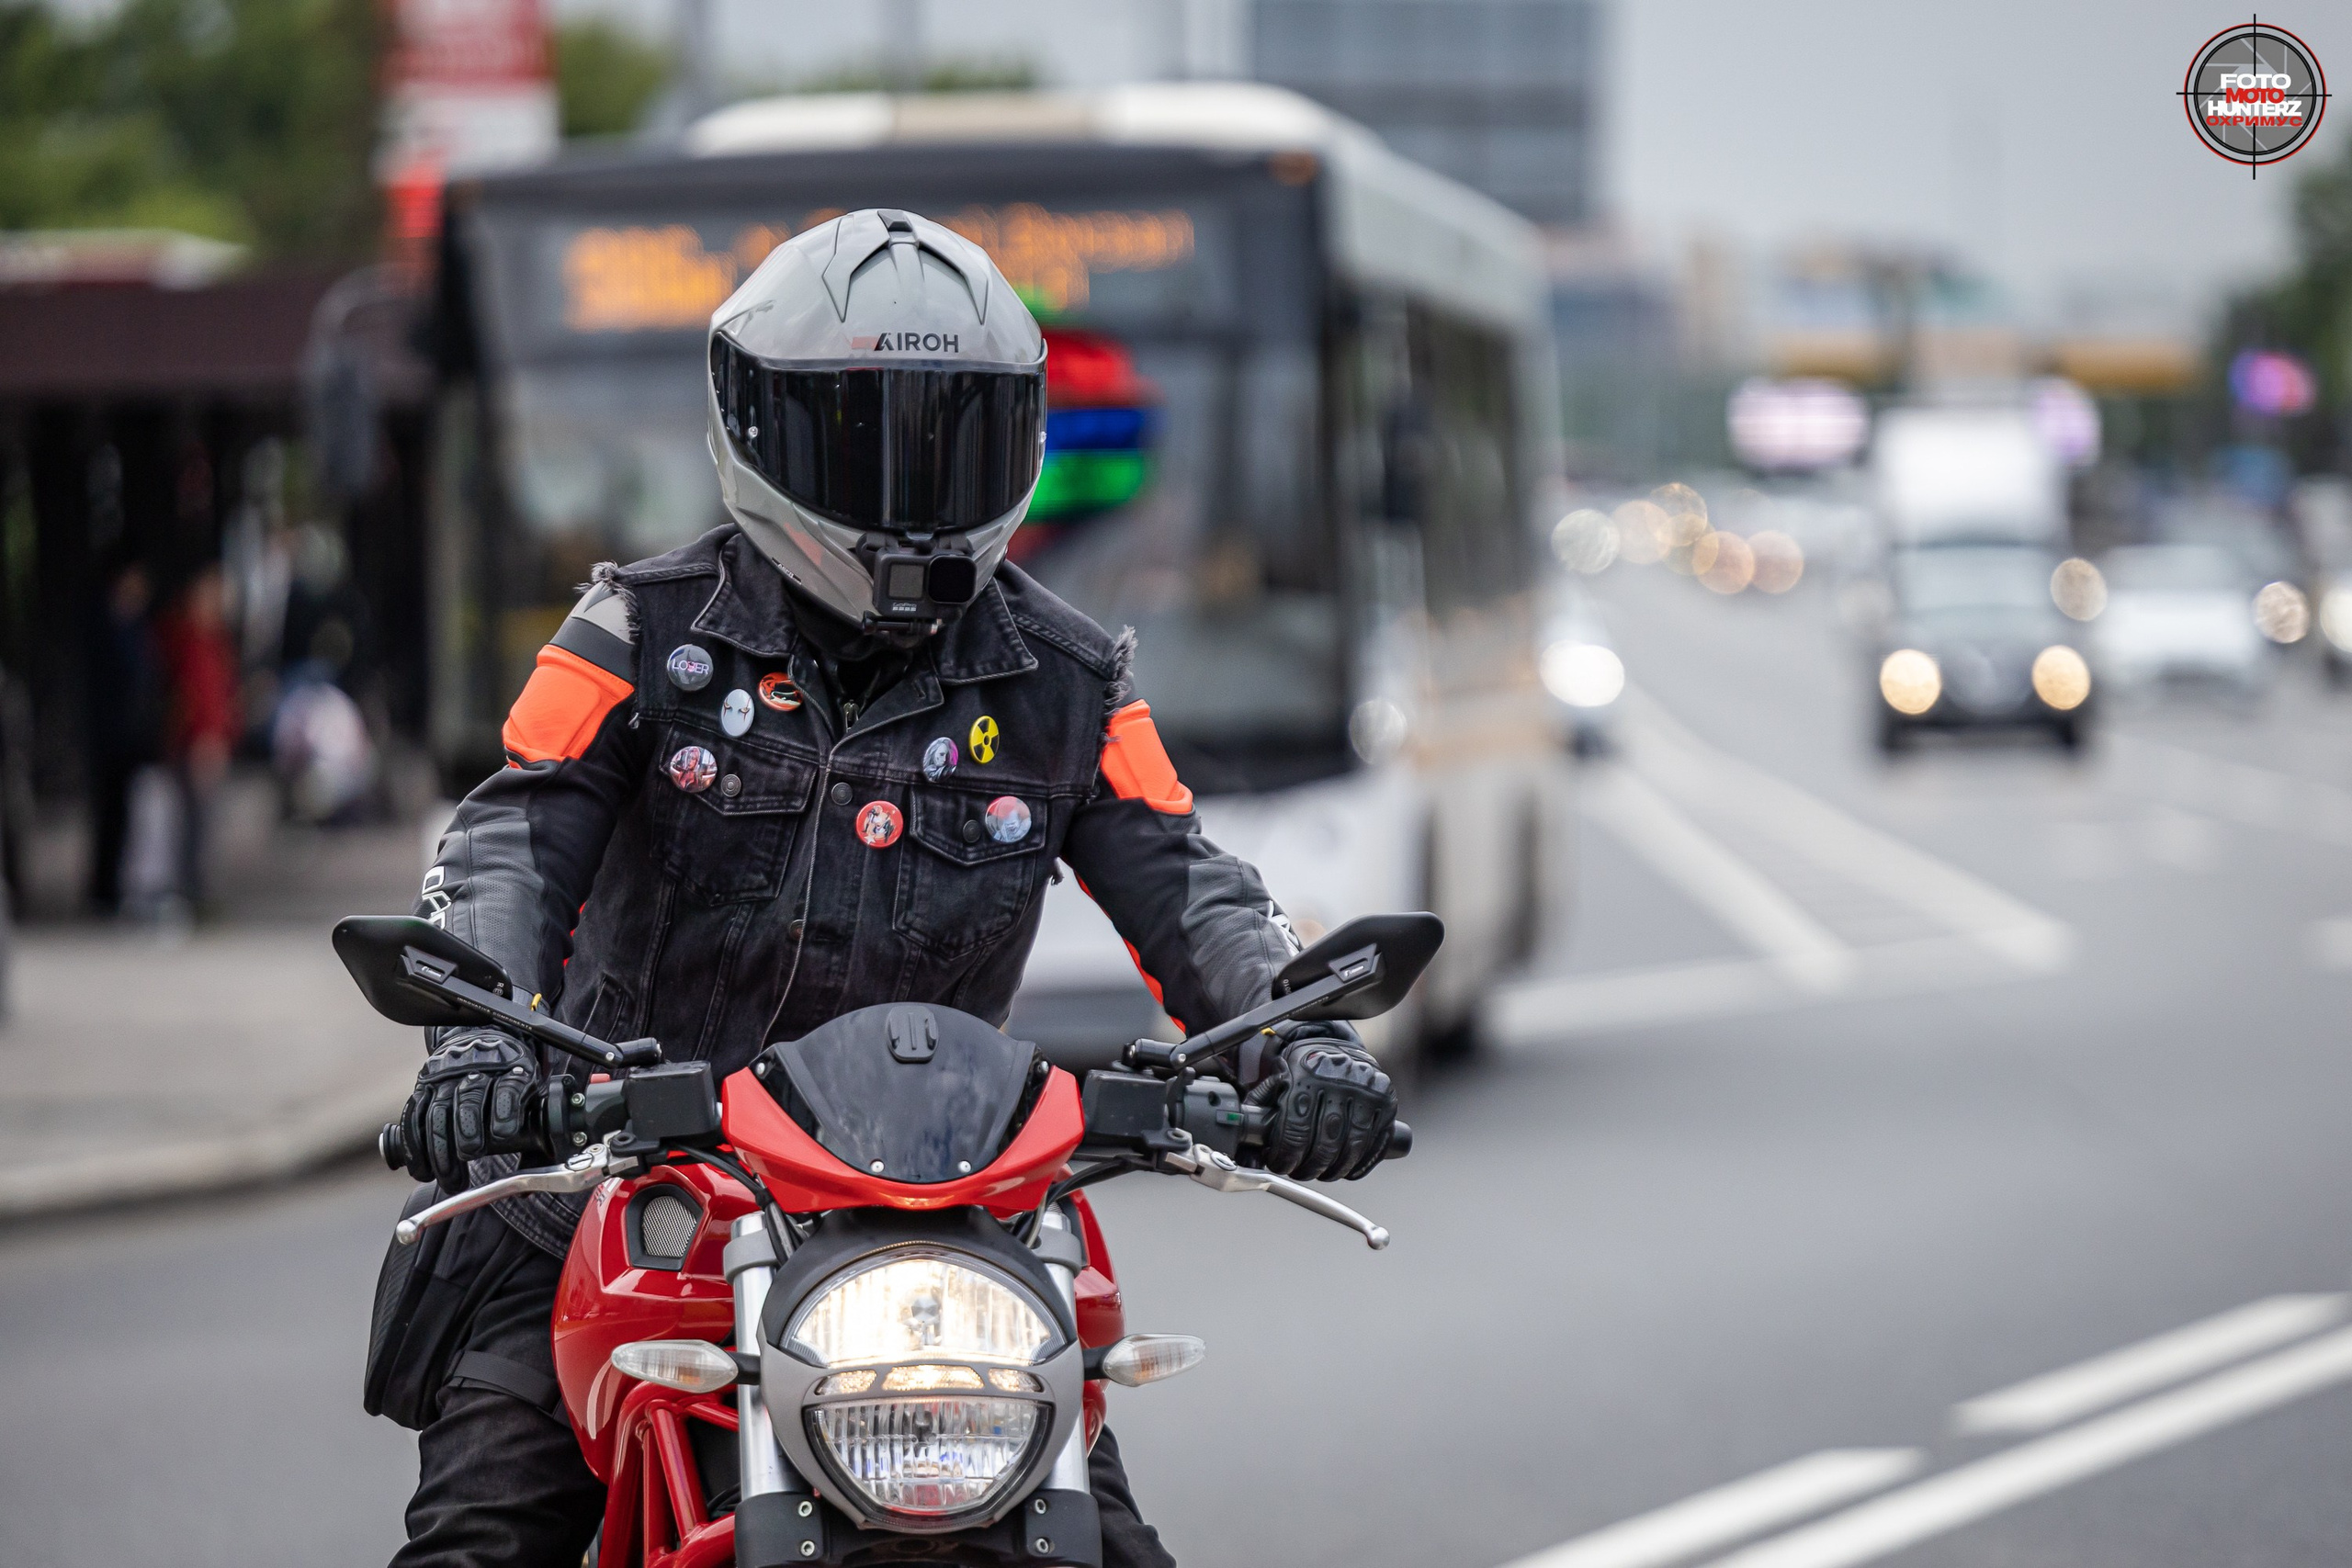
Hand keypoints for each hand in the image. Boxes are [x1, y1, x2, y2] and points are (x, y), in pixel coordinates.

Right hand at [397, 1028, 540, 1188]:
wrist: (484, 1044)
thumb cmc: (512, 1082)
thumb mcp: (531, 1095)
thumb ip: (534, 1133)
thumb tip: (527, 1184)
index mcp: (511, 1069)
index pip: (508, 1086)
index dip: (505, 1110)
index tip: (503, 1134)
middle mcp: (476, 1070)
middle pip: (468, 1097)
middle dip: (467, 1129)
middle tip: (470, 1155)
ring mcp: (446, 1078)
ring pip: (437, 1111)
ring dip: (440, 1149)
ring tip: (449, 1180)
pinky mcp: (424, 1087)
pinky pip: (413, 1116)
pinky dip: (414, 1146)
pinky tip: (421, 1170)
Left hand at [1246, 1021, 1395, 1180]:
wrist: (1335, 1046)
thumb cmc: (1302, 1069)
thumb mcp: (1277, 1078)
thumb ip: (1261, 1108)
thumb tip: (1248, 1151)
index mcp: (1307, 1072)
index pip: (1296, 1128)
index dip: (1285, 1154)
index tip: (1280, 1164)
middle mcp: (1340, 1079)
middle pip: (1325, 1143)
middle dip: (1309, 1167)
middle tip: (1299, 1172)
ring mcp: (1368, 1091)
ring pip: (1352, 1148)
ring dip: (1334, 1170)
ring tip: (1321, 1173)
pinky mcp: (1387, 1102)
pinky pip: (1376, 1144)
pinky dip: (1360, 1165)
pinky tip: (1346, 1170)